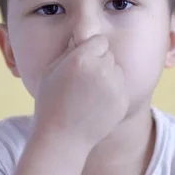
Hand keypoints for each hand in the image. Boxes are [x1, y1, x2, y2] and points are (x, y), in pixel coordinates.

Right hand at [32, 34, 127, 148]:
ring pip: (117, 70)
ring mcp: (114, 86)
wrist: (63, 138)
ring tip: (89, 95)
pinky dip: (113, 94)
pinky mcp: (123, 100)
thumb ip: (69, 51)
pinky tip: (97, 105)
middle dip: (99, 63)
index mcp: (81, 59)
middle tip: (84, 81)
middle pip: (108, 55)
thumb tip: (82, 36)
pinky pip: (121, 87)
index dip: (90, 50)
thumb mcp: (50, 71)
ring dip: (108, 77)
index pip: (99, 41)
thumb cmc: (51, 103)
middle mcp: (101, 70)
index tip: (82, 62)